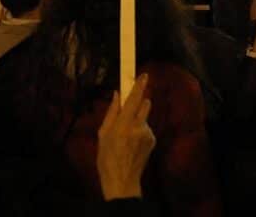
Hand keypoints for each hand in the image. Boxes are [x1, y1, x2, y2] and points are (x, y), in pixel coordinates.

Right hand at [97, 73, 155, 200]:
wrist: (121, 180)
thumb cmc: (107, 157)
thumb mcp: (103, 134)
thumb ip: (111, 112)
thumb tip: (117, 95)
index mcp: (123, 124)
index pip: (134, 100)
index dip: (139, 86)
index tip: (143, 75)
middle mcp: (138, 127)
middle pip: (144, 104)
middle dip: (138, 102)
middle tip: (128, 108)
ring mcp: (148, 134)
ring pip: (144, 117)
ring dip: (137, 119)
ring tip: (126, 135)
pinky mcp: (153, 140)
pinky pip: (146, 128)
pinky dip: (140, 130)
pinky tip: (132, 142)